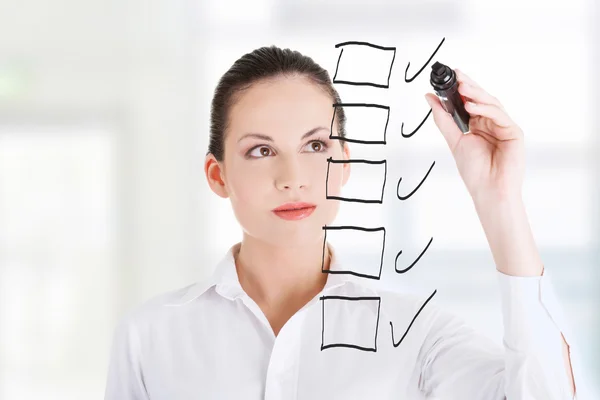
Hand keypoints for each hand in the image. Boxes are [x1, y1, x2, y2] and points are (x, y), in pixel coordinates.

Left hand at [425, 69, 524, 202]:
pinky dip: (485, 109)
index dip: (462, 88)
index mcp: (478, 124)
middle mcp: (492, 123)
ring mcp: (504, 126)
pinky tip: (471, 106)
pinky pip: (499, 115)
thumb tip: (429, 98)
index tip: (451, 76)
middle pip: (482, 99)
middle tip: (457, 76)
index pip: (471, 101)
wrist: (489, 190)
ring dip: (476, 94)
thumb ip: (443, 118)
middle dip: (470, 86)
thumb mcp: (454, 140)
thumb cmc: (475, 171)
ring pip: (491, 103)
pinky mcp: (514, 132)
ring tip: (462, 87)